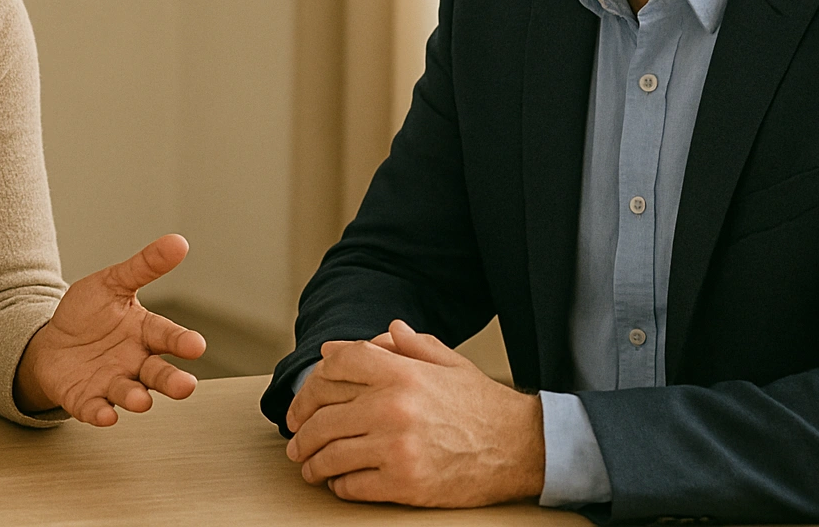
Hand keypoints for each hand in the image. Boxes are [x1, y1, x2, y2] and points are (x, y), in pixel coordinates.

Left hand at [13, 234, 206, 425]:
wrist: (52, 340)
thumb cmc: (89, 314)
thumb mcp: (113, 282)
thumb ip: (145, 266)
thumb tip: (179, 241)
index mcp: (145, 332)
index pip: (168, 336)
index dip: (182, 342)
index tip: (196, 345)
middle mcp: (135, 362)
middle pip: (158, 373)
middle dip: (172, 381)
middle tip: (185, 387)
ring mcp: (111, 382)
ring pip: (130, 393)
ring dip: (136, 398)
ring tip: (142, 401)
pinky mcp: (86, 399)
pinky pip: (95, 408)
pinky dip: (100, 413)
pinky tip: (106, 415)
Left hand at [284, 319, 544, 506]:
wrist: (523, 448)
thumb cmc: (483, 406)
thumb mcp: (447, 363)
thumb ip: (410, 347)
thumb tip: (380, 332)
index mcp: (401, 372)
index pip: (334, 368)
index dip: (310, 385)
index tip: (301, 403)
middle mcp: (392, 406)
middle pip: (323, 414)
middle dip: (301, 430)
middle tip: (295, 440)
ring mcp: (396, 446)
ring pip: (331, 453)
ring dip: (312, 462)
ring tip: (308, 466)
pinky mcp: (404, 483)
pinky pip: (352, 485)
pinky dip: (339, 485)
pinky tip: (339, 483)